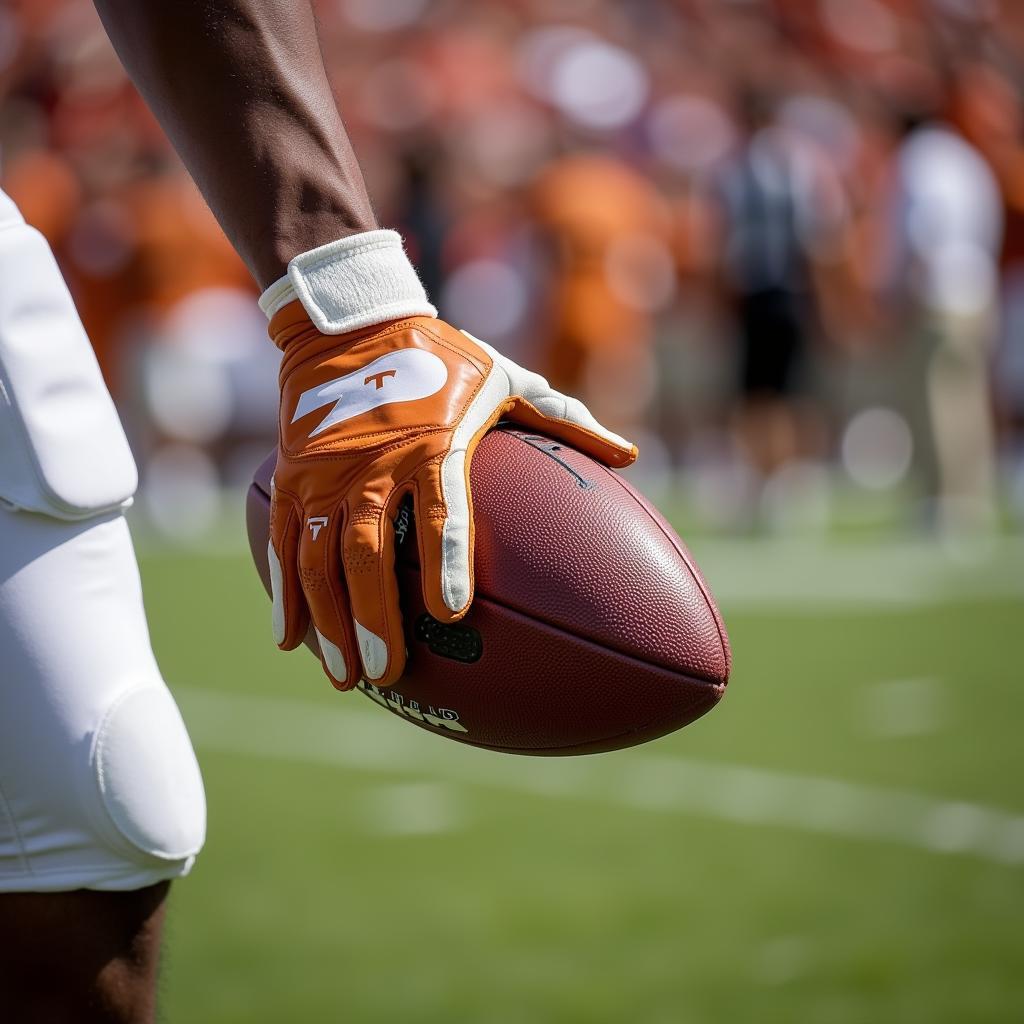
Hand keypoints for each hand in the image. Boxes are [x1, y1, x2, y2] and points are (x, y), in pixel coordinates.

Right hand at [268, 308, 636, 689]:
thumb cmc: (442, 356)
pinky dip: (287, 593)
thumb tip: (630, 456)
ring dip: (331, 620)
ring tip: (347, 674)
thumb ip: (564, 419)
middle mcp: (374, 464)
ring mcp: (325, 473)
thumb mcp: (507, 379)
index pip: (442, 510)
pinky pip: (283, 542)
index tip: (449, 615)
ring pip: (320, 558)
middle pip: (369, 553)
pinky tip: (293, 640)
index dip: (445, 561)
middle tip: (389, 671)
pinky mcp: (291, 476)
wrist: (352, 322)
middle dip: (375, 618)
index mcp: (433, 444)